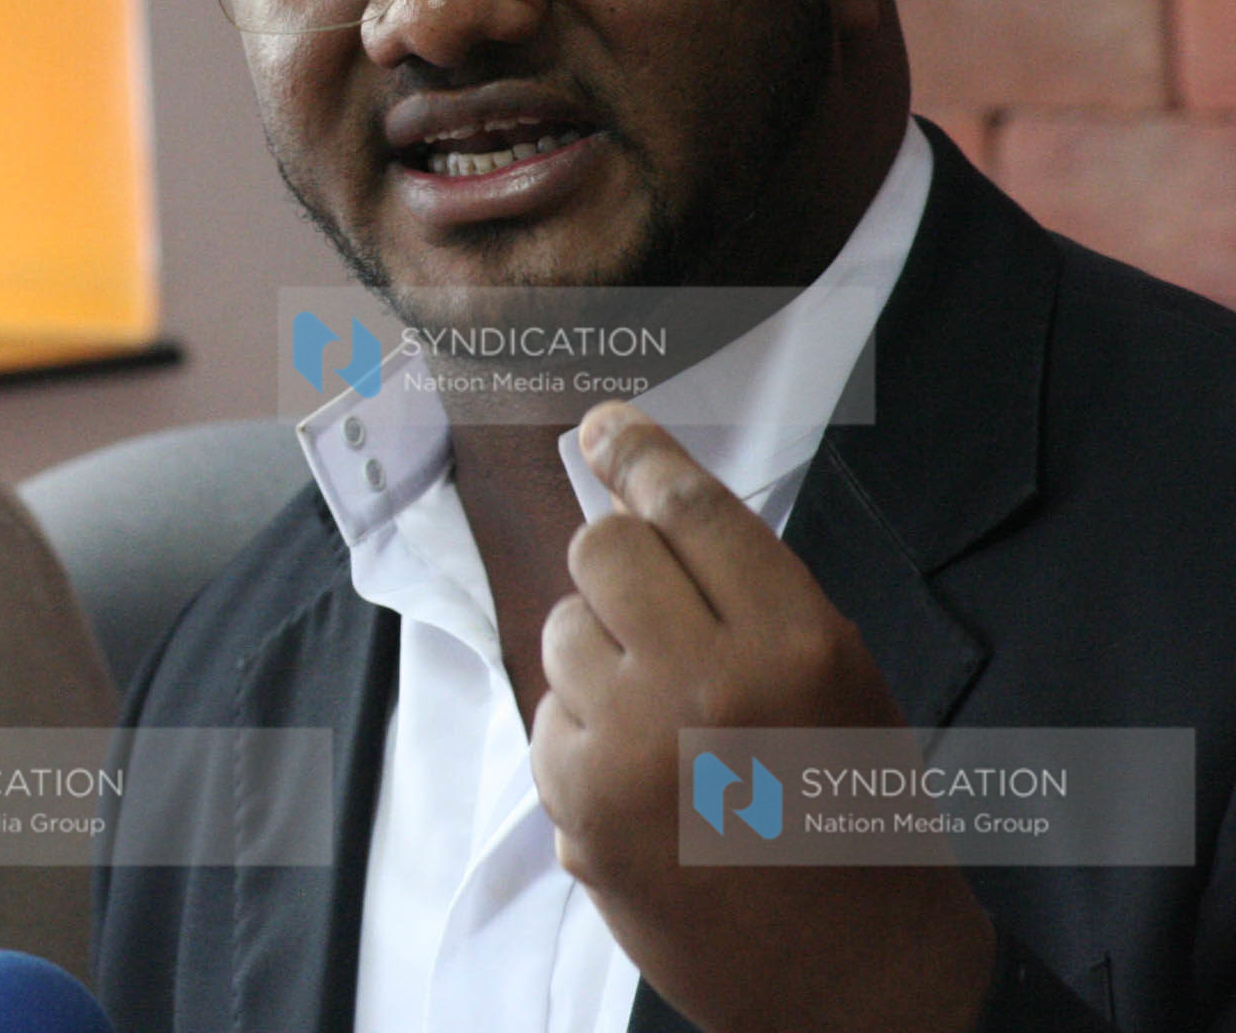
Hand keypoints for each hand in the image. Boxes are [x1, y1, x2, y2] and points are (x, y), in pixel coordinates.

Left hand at [529, 402, 995, 1032]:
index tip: (601, 425)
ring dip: (596, 654)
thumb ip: (748, 595)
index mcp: (796, 643)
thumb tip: (640, 502)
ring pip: (562, 628)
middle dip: (615, 565)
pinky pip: (546, 715)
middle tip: (648, 610)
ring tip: (661, 718)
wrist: (857, 979)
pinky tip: (639, 779)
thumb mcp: (840, 682)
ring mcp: (632, 745)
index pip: (690, 509)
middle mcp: (710, 682)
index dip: (638, 453)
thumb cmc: (857, 821)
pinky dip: (580, 734)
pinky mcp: (578, 804)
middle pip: (604, 550)